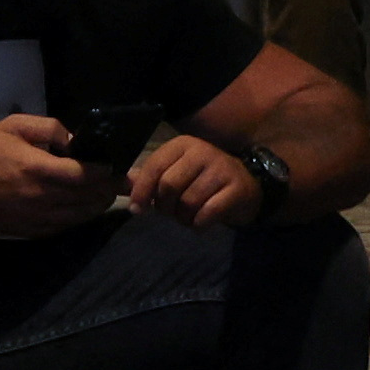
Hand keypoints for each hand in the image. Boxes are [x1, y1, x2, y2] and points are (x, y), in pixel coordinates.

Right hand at [0, 113, 118, 233]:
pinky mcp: (32, 230)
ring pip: (81, 215)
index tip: (117, 167)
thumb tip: (75, 141)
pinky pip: (65, 226)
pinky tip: (84, 208)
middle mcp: (42, 196)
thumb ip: (49, 127)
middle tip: (122, 183)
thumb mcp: (14, 125)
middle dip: (109, 189)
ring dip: (98, 205)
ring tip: (108, 195)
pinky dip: (79, 217)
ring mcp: (37, 216)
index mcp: (38, 168)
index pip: (84, 174)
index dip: (106, 172)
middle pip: (88, 197)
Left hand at [124, 131, 266, 231]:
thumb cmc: (204, 179)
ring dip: (183, 218)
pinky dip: (199, 224)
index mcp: (182, 145)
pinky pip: (207, 214)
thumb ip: (150, 177)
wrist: (248, 184)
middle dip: (164, 207)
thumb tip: (122, 185)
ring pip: (188, 202)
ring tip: (188, 217)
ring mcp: (221, 169)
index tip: (137, 209)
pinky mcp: (237, 189)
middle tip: (171, 213)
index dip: (141, 191)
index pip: (153, 167)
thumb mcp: (177, 171)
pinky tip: (201, 222)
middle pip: (169, 186)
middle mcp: (202, 152)